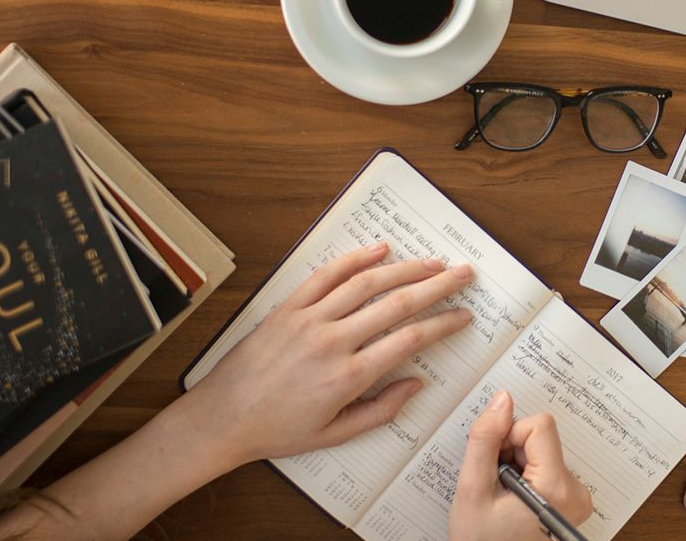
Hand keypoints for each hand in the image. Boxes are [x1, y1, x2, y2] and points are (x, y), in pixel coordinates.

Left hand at [181, 241, 474, 467]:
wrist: (222, 418)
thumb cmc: (278, 430)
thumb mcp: (335, 434)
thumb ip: (381, 410)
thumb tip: (417, 384)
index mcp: (348, 377)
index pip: (410, 340)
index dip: (443, 324)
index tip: (463, 315)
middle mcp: (332, 342)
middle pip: (397, 304)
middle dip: (437, 286)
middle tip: (463, 274)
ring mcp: (309, 320)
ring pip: (366, 283)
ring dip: (405, 268)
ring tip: (432, 261)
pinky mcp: (288, 308)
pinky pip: (326, 275)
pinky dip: (354, 259)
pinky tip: (379, 250)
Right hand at [449, 391, 592, 540]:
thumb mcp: (473, 490)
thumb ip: (485, 440)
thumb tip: (502, 400)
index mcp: (557, 487)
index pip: (539, 426)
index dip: (509, 436)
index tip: (495, 464)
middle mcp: (576, 491)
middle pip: (541, 437)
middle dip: (511, 453)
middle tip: (496, 486)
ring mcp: (576, 496)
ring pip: (541, 450)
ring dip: (516, 465)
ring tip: (503, 496)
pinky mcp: (571, 499)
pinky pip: (546, 465)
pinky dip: (525, 475)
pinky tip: (513, 499)